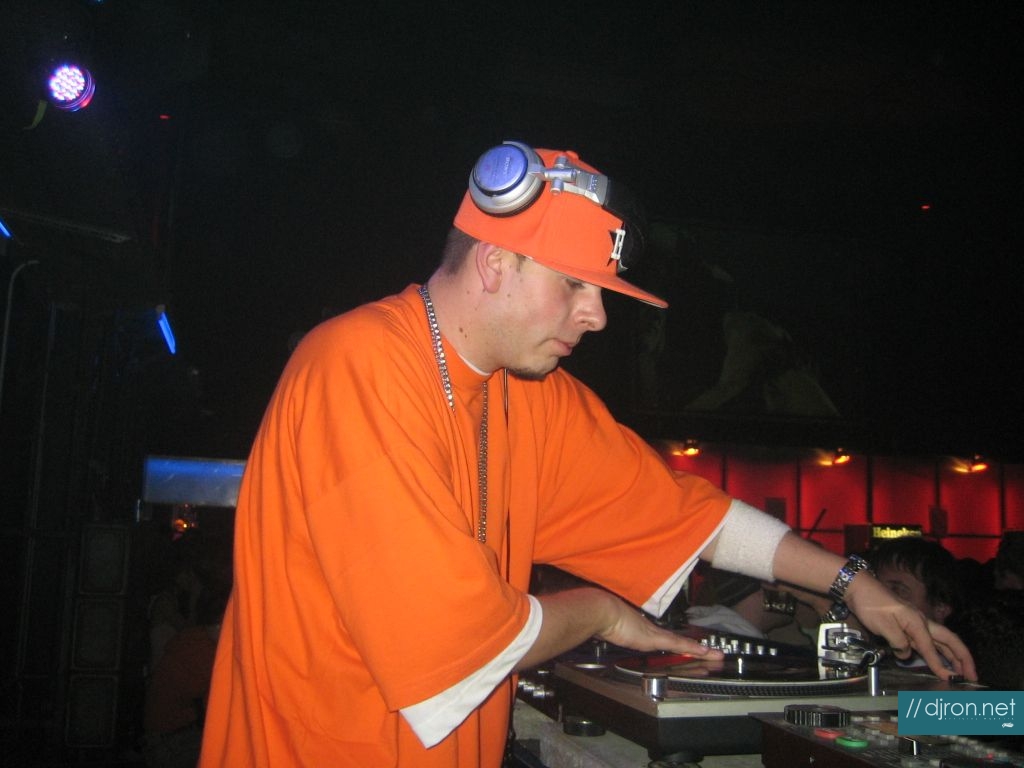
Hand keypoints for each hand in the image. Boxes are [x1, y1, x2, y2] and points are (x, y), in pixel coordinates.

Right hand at [595, 595, 724, 660]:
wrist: (602, 610)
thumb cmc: (603, 617)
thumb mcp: (612, 626)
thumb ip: (615, 629)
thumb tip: (610, 630)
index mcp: (643, 630)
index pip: (667, 639)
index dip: (680, 644)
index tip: (691, 648)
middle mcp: (652, 630)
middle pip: (678, 642)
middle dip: (694, 649)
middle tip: (712, 654)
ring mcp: (654, 633)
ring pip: (682, 644)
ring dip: (700, 651)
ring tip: (716, 655)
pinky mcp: (655, 638)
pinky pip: (679, 644)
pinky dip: (693, 649)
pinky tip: (706, 653)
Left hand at [845, 574, 976, 680]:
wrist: (859, 588)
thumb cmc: (871, 604)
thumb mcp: (883, 626)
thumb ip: (898, 643)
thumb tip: (906, 654)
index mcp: (918, 623)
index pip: (932, 649)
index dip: (941, 666)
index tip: (951, 680)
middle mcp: (922, 622)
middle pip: (949, 641)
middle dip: (963, 658)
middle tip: (972, 676)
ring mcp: (916, 623)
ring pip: (941, 641)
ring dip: (953, 656)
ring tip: (962, 671)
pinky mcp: (908, 625)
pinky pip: (928, 641)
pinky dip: (937, 651)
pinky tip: (938, 660)